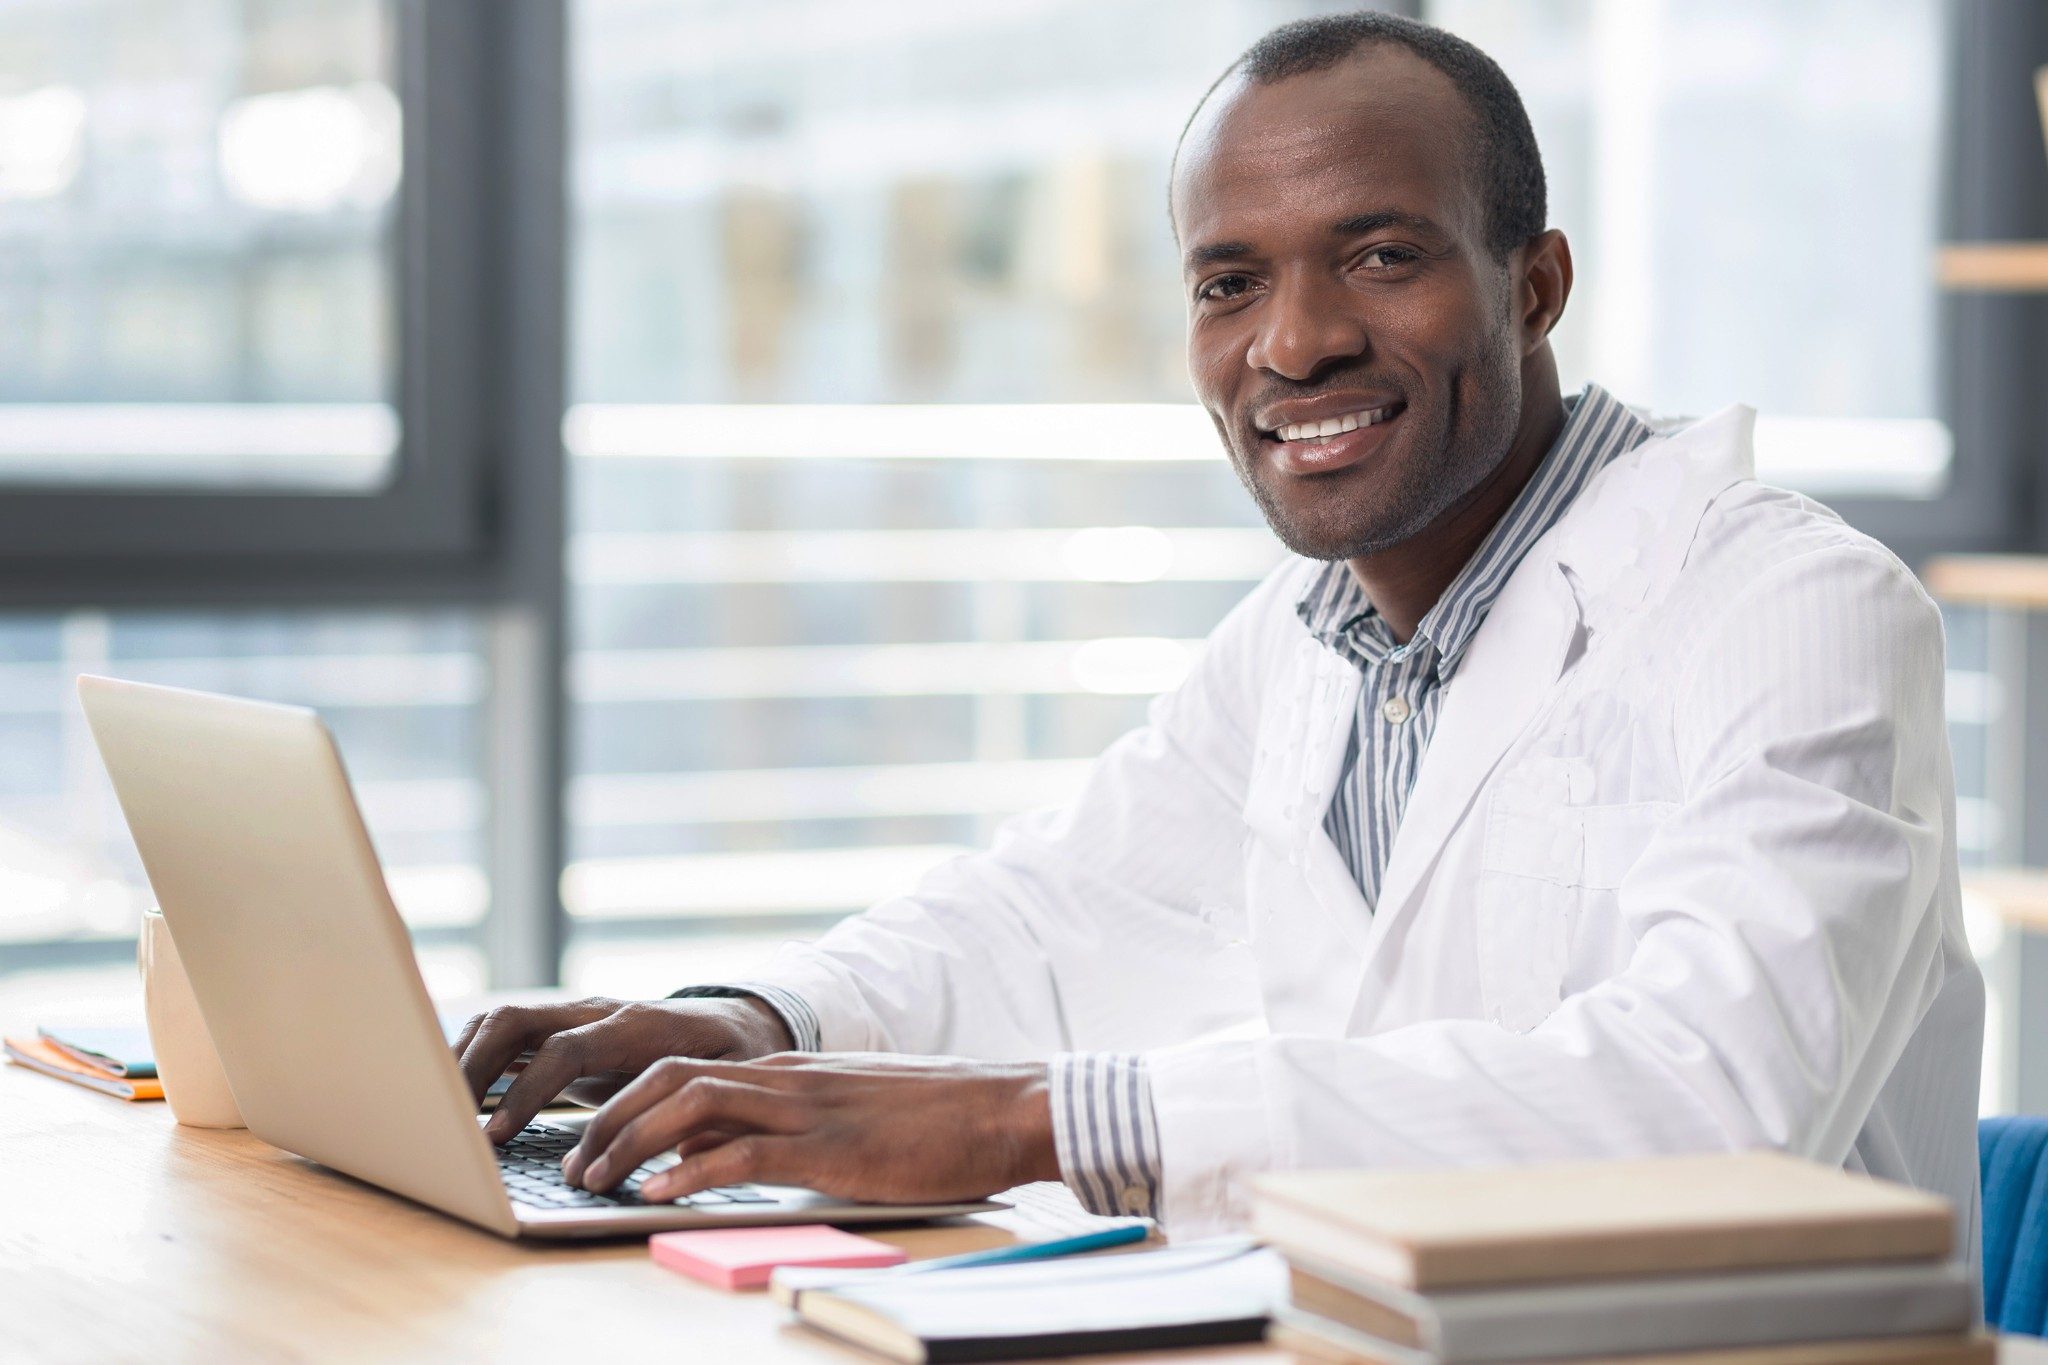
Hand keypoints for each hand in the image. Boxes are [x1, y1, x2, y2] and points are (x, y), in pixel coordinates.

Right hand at [451, 996, 794, 1141]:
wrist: (741, 1021)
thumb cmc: (736, 1059)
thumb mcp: (726, 1083)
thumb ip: (688, 1111)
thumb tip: (657, 1153)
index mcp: (637, 1027)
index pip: (565, 1049)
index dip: (526, 1092)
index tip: (495, 1137)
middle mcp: (599, 1013)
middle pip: (518, 1019)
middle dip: (473, 1066)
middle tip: (446, 1122)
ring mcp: (578, 1016)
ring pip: (505, 1020)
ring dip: (464, 1059)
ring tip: (439, 1112)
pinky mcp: (566, 1030)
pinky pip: (510, 1034)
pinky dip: (475, 1057)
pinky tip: (457, 1097)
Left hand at [561, 1053, 1060, 1203]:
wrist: (1005, 1107)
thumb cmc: (939, 1119)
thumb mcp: (847, 1115)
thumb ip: (782, 1126)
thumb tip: (711, 1155)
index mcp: (789, 1071)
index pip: (684, 1068)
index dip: (625, 1099)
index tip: (590, 1137)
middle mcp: (787, 1080)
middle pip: (669, 1077)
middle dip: (608, 1117)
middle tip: (573, 1161)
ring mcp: (806, 1110)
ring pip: (690, 1104)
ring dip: (630, 1141)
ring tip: (594, 1179)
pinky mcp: (829, 1149)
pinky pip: (740, 1152)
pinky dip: (685, 1173)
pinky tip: (654, 1194)